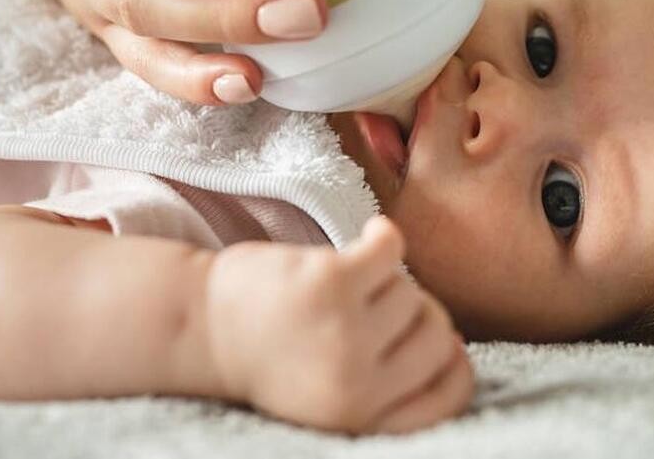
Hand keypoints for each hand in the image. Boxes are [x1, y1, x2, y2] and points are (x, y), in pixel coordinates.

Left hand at [205, 216, 474, 434]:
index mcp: (363, 419)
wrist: (198, 328)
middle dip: (417, 312)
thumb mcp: (333, 394)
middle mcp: (357, 384)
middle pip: (439, 333)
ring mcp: (345, 334)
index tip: (435, 339)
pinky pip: (391, 249)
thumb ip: (390, 382)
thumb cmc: (272, 355)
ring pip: (410, 290)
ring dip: (383, 280)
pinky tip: (372, 235)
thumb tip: (455, 342)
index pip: (454, 392)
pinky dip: (384, 235)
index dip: (454, 360)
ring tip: (343, 286)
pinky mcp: (330, 284)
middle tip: (379, 301)